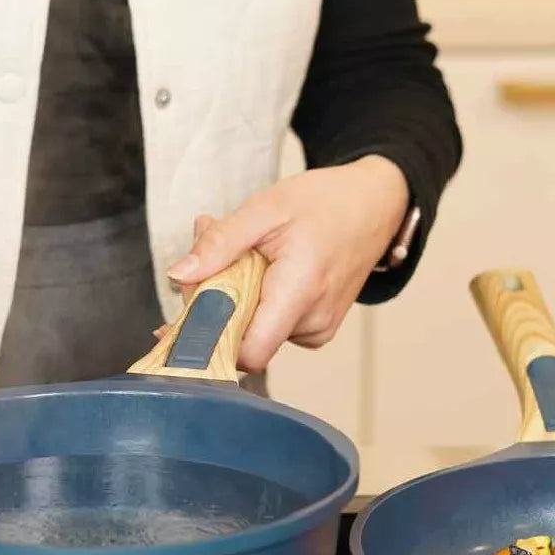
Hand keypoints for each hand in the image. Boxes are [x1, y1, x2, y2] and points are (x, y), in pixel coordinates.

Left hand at [164, 155, 409, 372]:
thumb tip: (178, 276)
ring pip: (253, 329)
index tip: (186, 308)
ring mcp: (318, 329)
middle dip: (213, 299)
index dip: (211, 338)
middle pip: (241, 338)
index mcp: (301, 292)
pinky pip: (269, 324)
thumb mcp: (265, 209)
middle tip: (209, 245)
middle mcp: (313, 323)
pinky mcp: (316, 327)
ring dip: (231, 294)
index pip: (248, 352)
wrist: (375, 204)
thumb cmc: (326, 202)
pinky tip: (258, 265)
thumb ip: (220, 244)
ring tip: (241, 248)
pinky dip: (253, 297)